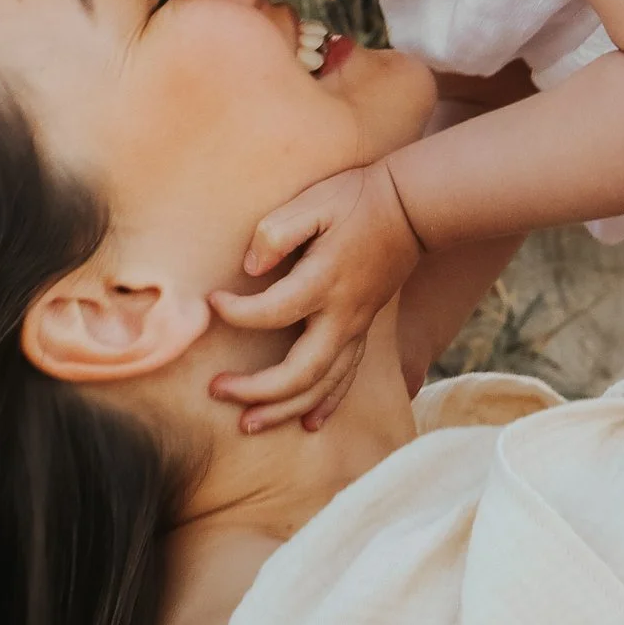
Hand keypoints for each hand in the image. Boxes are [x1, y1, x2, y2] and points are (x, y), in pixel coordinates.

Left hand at [210, 158, 423, 431]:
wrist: (411, 210)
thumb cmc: (355, 200)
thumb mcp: (313, 202)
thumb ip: (276, 232)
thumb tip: (250, 268)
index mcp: (323, 282)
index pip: (271, 313)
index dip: (236, 313)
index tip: (212, 302)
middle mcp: (341, 316)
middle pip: (299, 372)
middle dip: (256, 390)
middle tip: (216, 391)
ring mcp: (355, 329)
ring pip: (322, 387)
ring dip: (284, 410)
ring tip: (247, 424)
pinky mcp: (362, 332)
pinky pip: (346, 379)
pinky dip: (325, 405)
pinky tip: (308, 423)